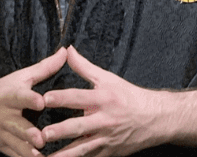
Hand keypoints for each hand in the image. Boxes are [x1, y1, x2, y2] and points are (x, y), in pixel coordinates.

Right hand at [0, 47, 67, 156]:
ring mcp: (4, 135)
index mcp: (8, 96)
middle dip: (29, 133)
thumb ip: (44, 67)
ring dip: (29, 152)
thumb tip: (65, 51)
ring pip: (17, 146)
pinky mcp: (4, 149)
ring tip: (41, 156)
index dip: (29, 99)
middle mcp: (5, 116)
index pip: (19, 96)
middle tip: (41, 139)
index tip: (40, 102)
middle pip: (17, 126)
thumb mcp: (19, 77)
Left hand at [41, 46, 163, 156]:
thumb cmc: (127, 95)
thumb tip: (67, 50)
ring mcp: (106, 139)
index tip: (45, 99)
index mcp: (103, 99)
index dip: (62, 98)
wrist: (153, 118)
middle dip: (61, 131)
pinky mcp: (108, 154)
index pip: (79, 97)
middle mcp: (104, 120)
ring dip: (64, 155)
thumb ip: (84, 66)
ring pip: (82, 149)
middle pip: (79, 126)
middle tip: (43, 134)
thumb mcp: (107, 78)